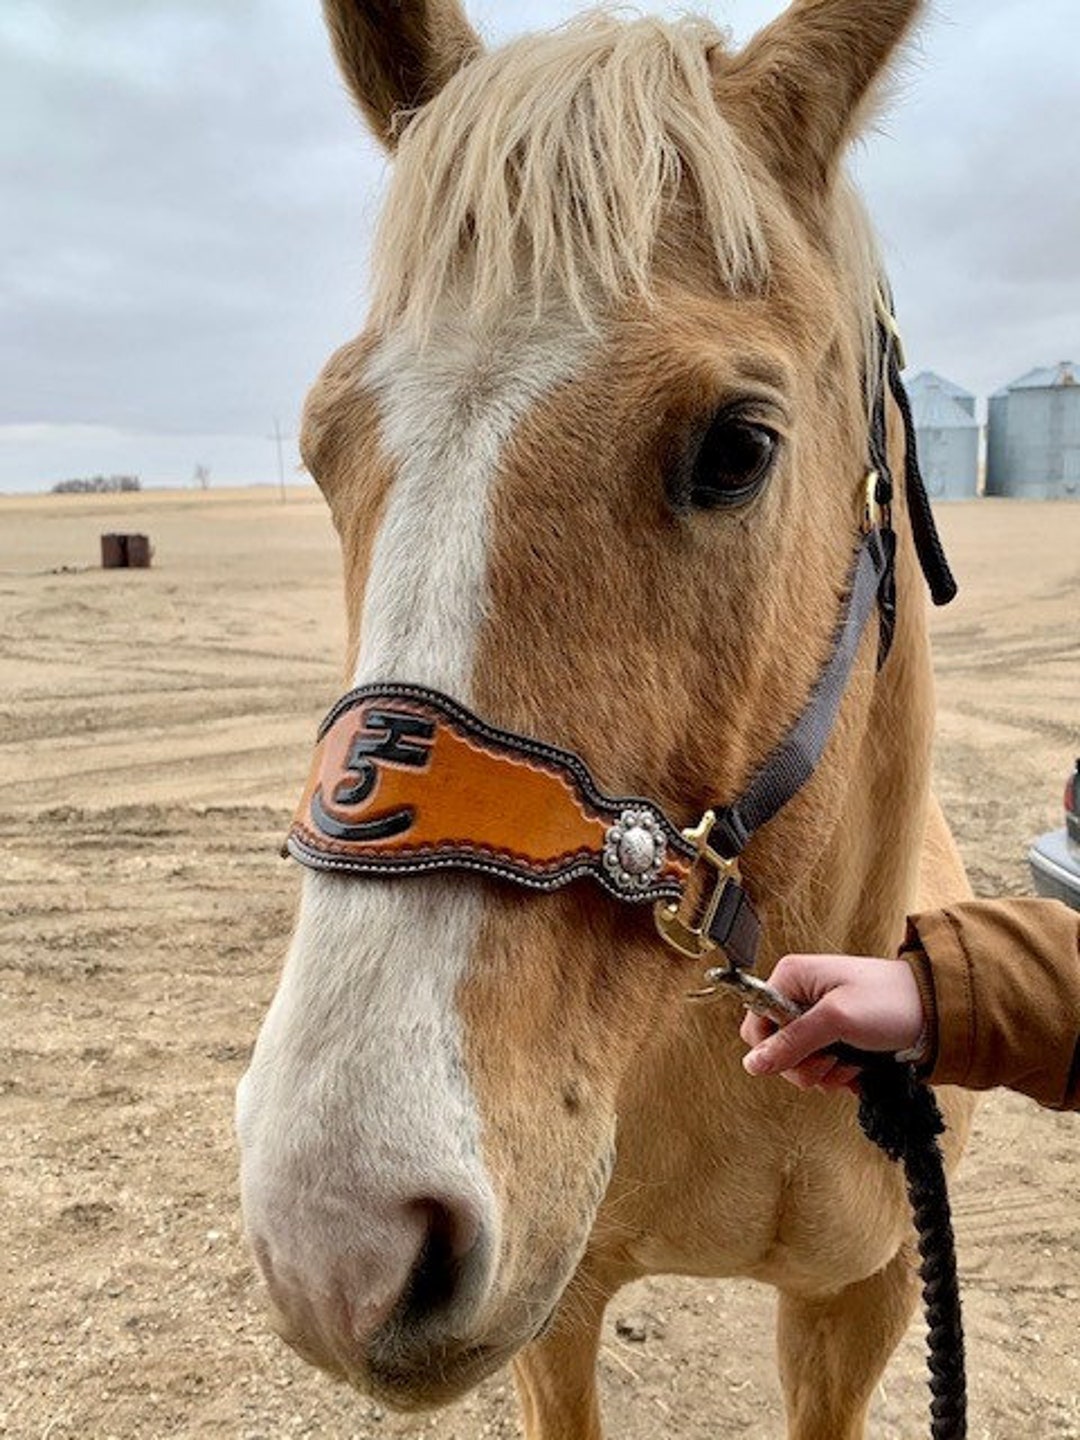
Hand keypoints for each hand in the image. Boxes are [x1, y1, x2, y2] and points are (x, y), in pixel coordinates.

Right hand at [740, 954, 926, 1090]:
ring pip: (800, 1063)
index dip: (773, 1049)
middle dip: (806, 1065)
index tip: (804, 1054)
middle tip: (833, 1060)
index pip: (755, 1026)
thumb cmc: (890, 1002)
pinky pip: (821, 1066)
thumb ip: (792, 1041)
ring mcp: (817, 1018)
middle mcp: (799, 996)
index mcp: (790, 978)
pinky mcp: (835, 1036)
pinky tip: (859, 1066)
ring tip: (853, 1062)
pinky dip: (838, 1073)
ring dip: (826, 1072)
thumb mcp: (837, 1019)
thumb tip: (751, 1064)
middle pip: (776, 1050)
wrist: (937, 1011)